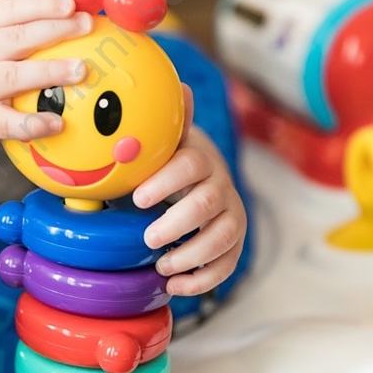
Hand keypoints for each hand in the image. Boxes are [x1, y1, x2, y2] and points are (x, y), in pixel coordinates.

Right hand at [0, 0, 90, 152]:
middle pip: (16, 38)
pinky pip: (6, 122)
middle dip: (54, 30)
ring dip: (48, 71)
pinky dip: (31, 123)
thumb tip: (78, 13)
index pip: (11, 9)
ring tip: (80, 69)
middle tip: (87, 26)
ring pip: (12, 76)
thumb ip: (25, 28)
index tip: (71, 4)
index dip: (41, 4)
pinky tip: (57, 123)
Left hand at [132, 84, 247, 296]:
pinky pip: (228, 264)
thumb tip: (176, 86)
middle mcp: (221, 184)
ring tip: (161, 267)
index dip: (166, 181)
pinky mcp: (234, 243)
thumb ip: (164, 123)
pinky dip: (203, 279)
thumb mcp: (163, 142)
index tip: (137, 198)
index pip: (191, 164)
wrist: (195, 181)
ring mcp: (231, 214)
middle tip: (148, 238)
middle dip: (178, 223)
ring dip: (191, 255)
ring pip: (223, 236)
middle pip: (208, 203)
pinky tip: (175, 286)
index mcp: (199, 158)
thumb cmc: (167, 163)